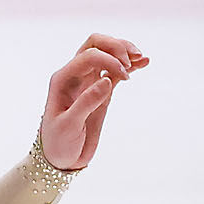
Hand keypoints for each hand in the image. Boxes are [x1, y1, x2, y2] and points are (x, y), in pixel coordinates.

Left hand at [39, 33, 150, 170]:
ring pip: (106, 54)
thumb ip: (86, 103)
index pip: (88, 56)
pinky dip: (130, 65)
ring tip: (141, 58)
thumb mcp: (69, 125)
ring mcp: (89, 82)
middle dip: (115, 46)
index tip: (124, 76)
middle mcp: (75, 76)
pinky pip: (116, 72)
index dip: (109, 59)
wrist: (61, 158)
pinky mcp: (102, 91)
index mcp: (62, 80)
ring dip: (124, 51)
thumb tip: (106, 80)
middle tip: (131, 61)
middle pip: (95, 45)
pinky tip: (145, 62)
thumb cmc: (58, 143)